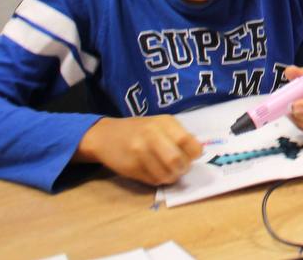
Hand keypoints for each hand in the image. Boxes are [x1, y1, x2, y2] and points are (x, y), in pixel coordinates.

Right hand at [74, 115, 202, 185]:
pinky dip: (159, 180)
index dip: (194, 153)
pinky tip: (155, 172)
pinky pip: (153, 180)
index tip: (192, 156)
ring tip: (169, 171)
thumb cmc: (139, 130)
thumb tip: (197, 152)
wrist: (105, 136)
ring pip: (165, 174)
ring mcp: (139, 152)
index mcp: (164, 122)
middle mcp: (151, 135)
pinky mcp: (131, 167)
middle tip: (181, 167)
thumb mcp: (159, 124)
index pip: (188, 141)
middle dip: (183, 168)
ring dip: (172, 177)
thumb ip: (177, 135)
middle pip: (177, 160)